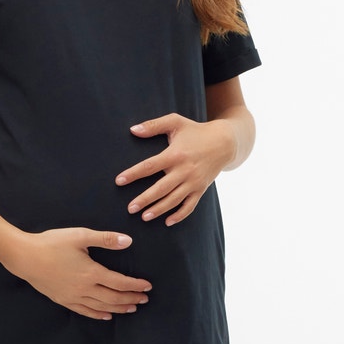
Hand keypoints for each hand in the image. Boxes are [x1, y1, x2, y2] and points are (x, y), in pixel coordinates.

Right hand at [4, 228, 152, 321]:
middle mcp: (84, 289)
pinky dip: (98, 315)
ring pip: (101, 307)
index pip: (120, 282)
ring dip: (118, 309)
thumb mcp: (80, 236)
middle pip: (113, 298)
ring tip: (131, 309)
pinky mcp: (63, 300)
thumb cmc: (52, 243)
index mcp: (91, 273)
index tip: (147, 286)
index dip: (135, 285)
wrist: (24, 257)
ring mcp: (73, 297)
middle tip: (144, 299)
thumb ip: (105, 239)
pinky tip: (107, 316)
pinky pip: (85, 311)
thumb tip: (128, 241)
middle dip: (131, 299)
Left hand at [115, 115, 234, 225]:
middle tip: (130, 208)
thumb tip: (132, 130)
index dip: (133, 174)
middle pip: (161, 188)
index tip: (119, 181)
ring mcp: (194, 182)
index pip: (150, 166)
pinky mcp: (201, 189)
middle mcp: (184, 170)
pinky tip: (167, 222)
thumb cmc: (196, 131)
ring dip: (159, 209)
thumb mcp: (176, 122)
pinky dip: (180, 215)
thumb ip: (153, 125)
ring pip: (174, 200)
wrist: (224, 142)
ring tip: (144, 217)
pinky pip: (190, 206)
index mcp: (175, 154)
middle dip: (145, 199)